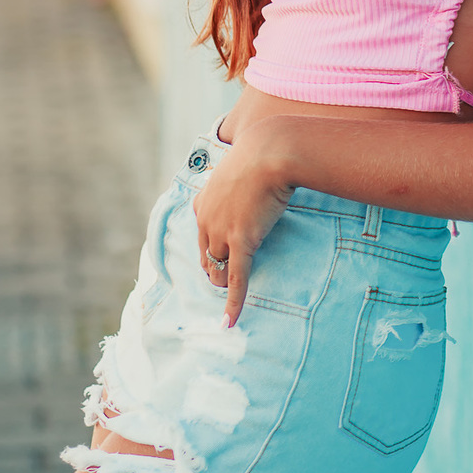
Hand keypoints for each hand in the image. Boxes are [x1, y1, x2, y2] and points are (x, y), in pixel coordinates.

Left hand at [193, 122, 295, 326]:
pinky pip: (236, 278)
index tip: (219, 259)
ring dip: (223, 283)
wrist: (270, 151)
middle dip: (215, 269)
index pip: (202, 236)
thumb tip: (252, 173)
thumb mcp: (241, 166)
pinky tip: (230, 321)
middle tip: (225, 281)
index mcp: (203, 201)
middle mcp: (206, 219)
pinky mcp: (240, 241)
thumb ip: (239, 179)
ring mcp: (221, 232)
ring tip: (231, 299)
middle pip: (207, 255)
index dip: (211, 250)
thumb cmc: (262, 153)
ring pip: (218, 268)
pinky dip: (233, 301)